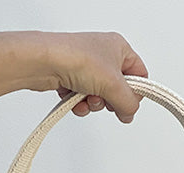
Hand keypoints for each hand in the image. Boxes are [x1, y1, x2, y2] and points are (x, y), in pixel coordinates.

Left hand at [0, 30, 148, 123]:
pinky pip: (83, 98)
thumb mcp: (114, 85)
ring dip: (94, 103)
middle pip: (118, 89)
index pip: (139, 74)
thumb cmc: (78, 59)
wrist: (45, 61)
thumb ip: (128, 103)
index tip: (128, 105)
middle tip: (104, 99)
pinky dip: (80, 104)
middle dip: (110, 100)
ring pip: (100, 96)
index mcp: (119, 48)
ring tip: (86, 98)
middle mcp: (104, 55)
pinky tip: (74, 101)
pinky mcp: (72, 77)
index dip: (135, 93)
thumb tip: (130, 114)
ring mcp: (87, 67)